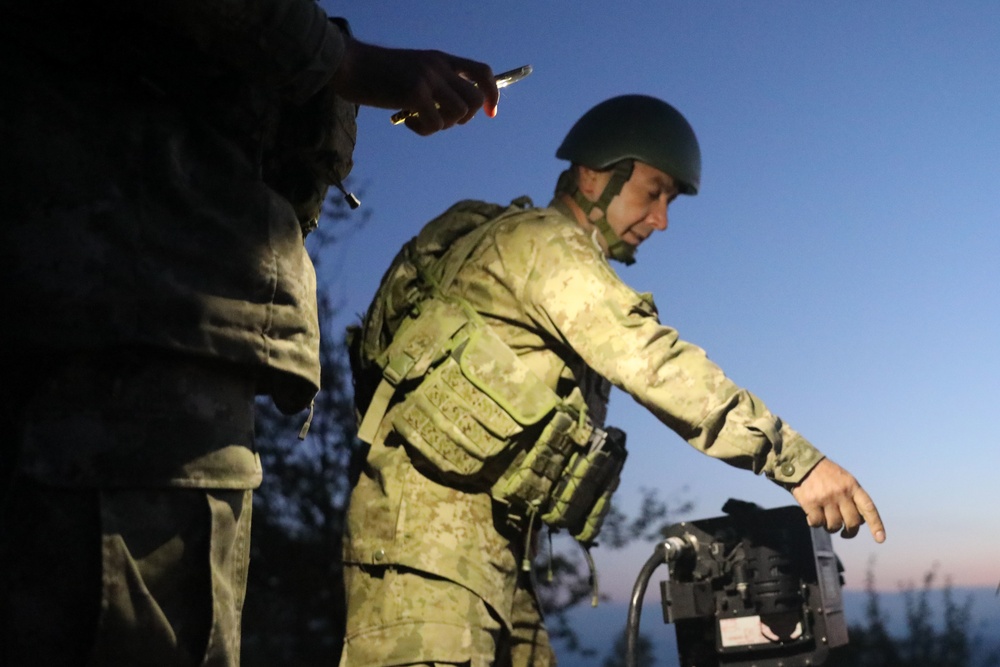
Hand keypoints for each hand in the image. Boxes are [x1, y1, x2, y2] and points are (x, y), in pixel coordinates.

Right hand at [331, 37, 498, 135]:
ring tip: (421, 120)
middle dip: (464, 117)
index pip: (482, 71)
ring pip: (458, 112)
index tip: (490, 113)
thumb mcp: (413, 69)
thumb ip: (434, 82)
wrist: (349, 64)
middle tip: (442, 120)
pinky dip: (424, 129)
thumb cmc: (376, 72)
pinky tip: (408, 121)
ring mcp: (427, 79)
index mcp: (440, 59)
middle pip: (474, 99)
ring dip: (442, 124)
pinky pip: (435, 123)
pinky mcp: (414, 93)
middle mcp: (438, 66)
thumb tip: (451, 110)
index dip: (492, 94)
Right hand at [790, 458, 885, 542]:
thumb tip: (860, 523)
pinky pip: (817, 522)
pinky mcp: (811, 502)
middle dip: (850, 532)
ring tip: (825, 521)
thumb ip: (853, 498)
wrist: (802, 463)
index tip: (880, 539)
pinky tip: (812, 517)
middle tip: (845, 533)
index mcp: (852, 486)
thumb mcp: (844, 480)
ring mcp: (826, 498)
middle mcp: (841, 492)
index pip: (868, 508)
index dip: (876, 525)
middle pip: (852, 522)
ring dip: (830, 527)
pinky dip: (815, 523)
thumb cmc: (825, 475)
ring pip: (834, 525)